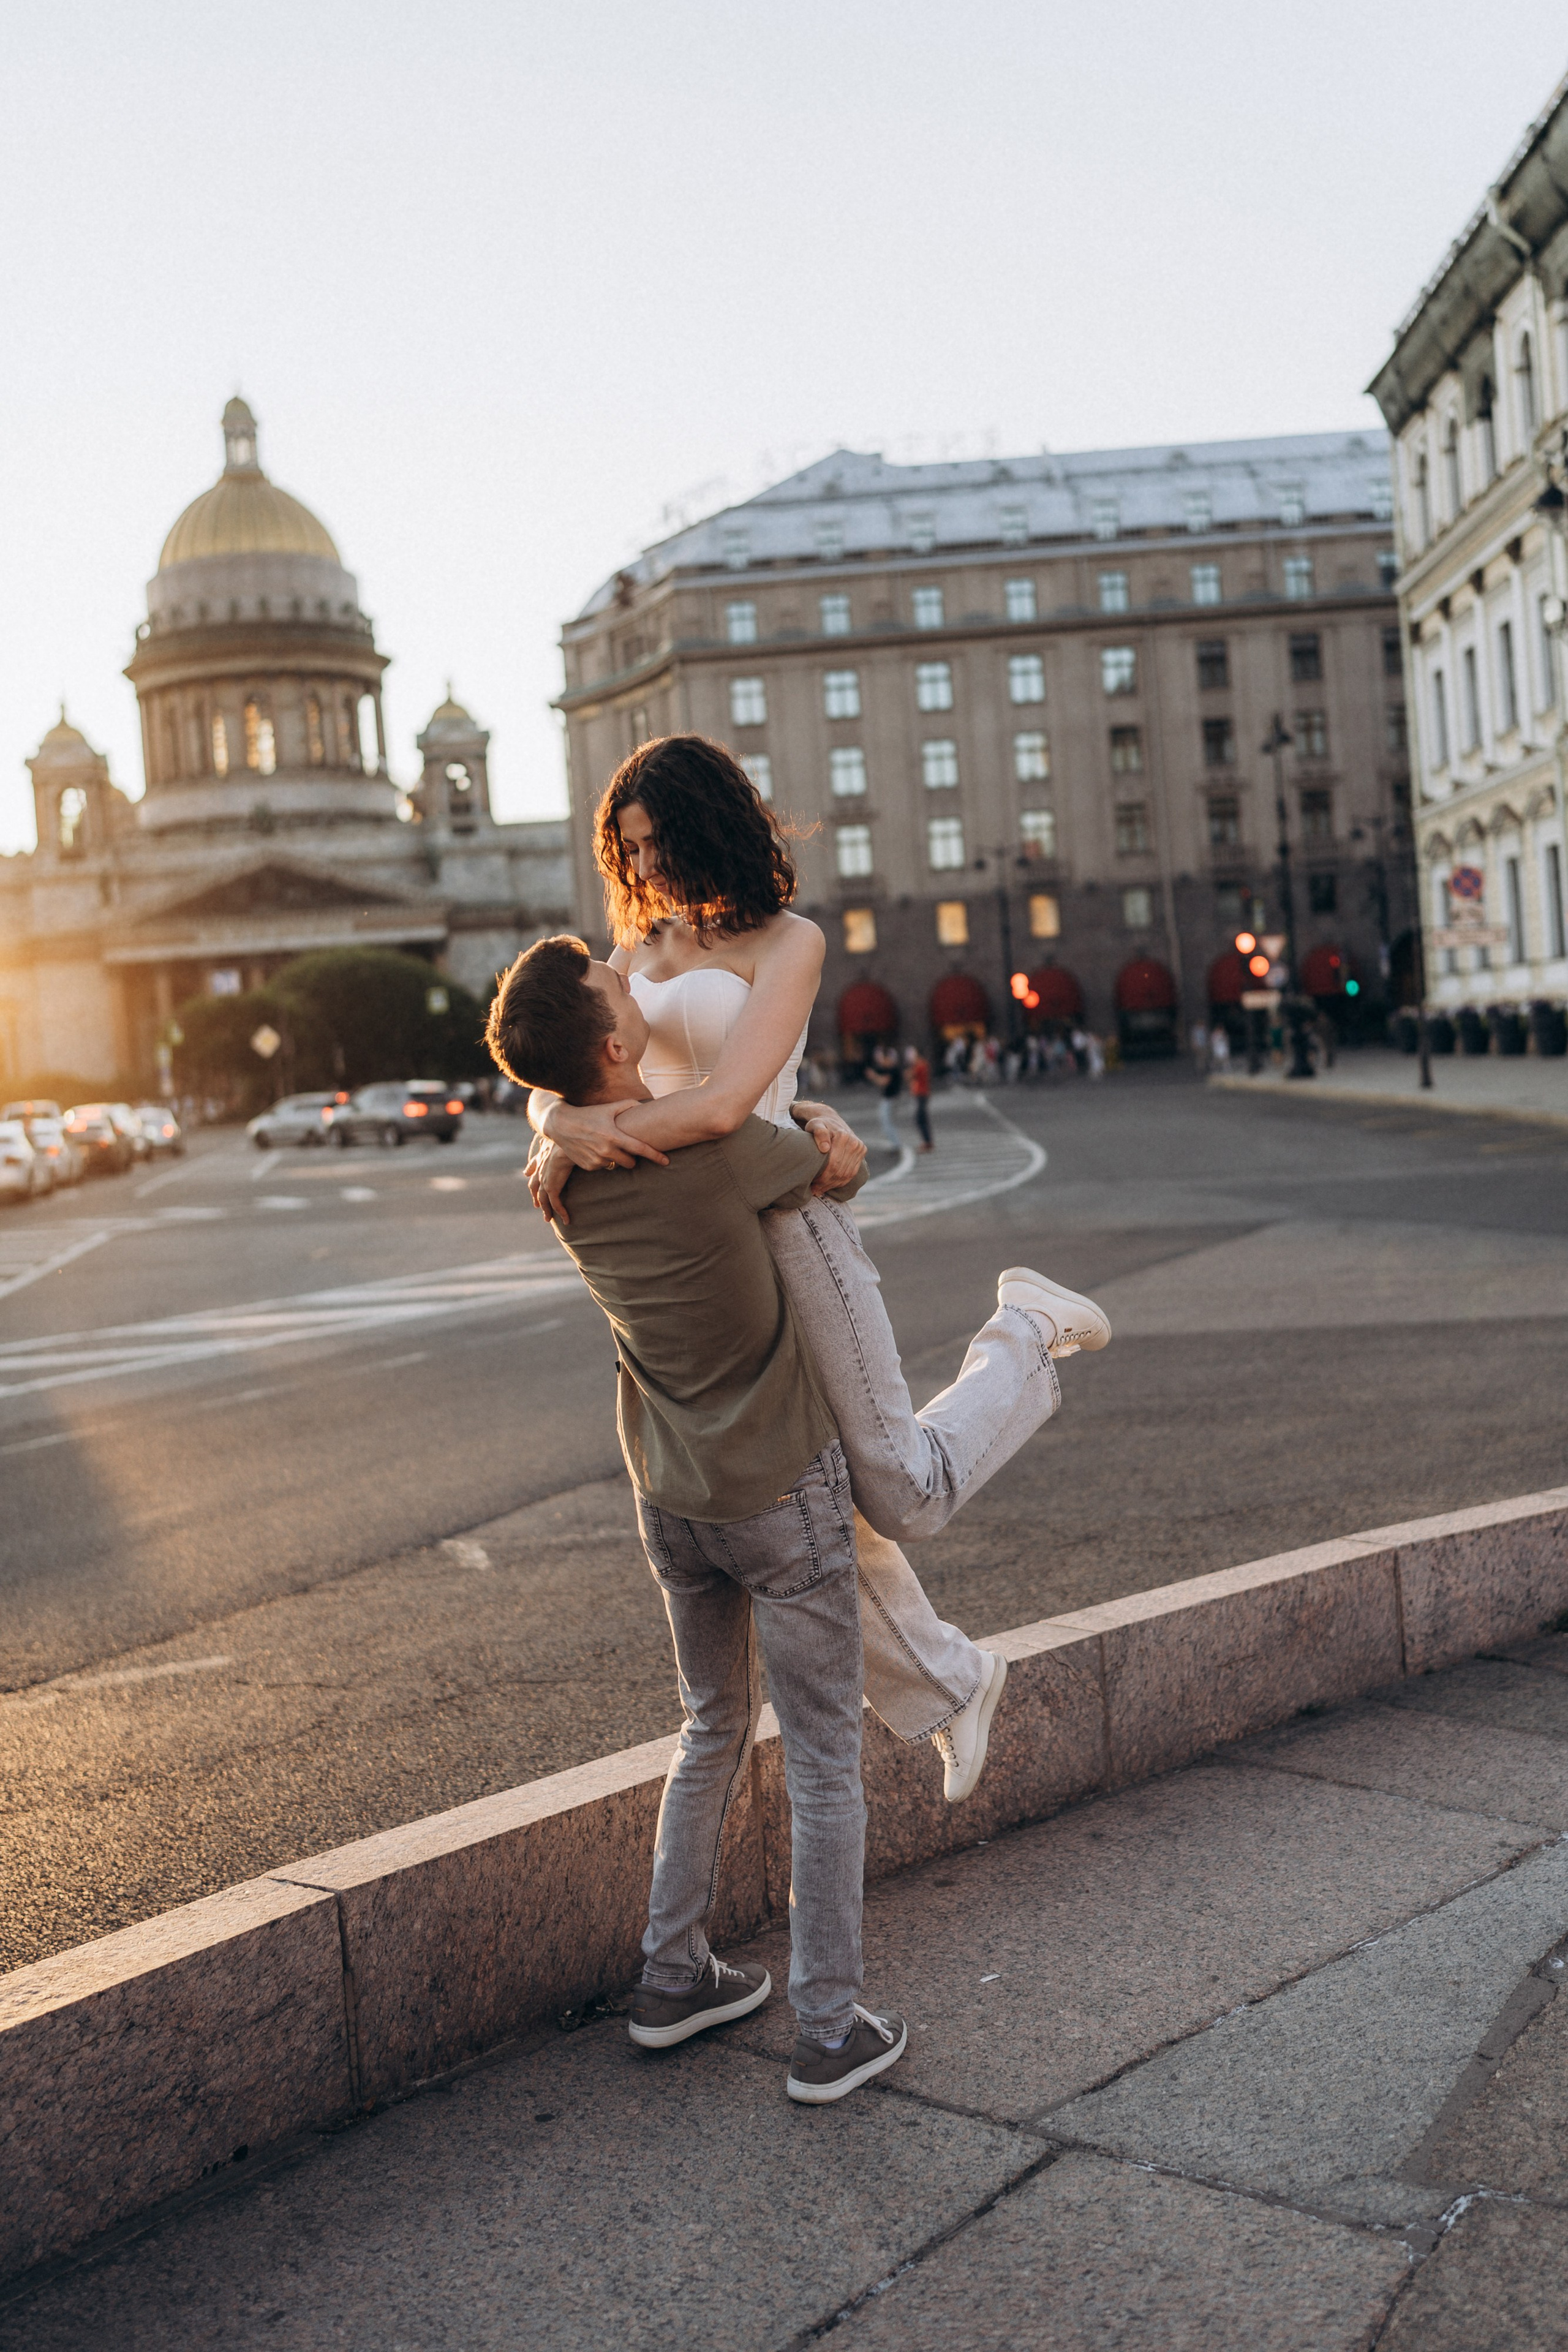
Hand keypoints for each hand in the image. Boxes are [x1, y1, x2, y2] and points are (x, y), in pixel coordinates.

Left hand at [527, 1137, 577, 1224]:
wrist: (567, 1141)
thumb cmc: (570, 1137)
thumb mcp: (565, 1136)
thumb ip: (568, 1137)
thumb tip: (580, 1133)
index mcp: (543, 1156)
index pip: (534, 1164)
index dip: (530, 1170)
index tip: (527, 1173)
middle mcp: (541, 1168)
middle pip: (534, 1185)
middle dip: (535, 1195)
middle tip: (536, 1204)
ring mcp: (545, 1179)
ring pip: (543, 1198)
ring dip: (546, 1209)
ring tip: (548, 1218)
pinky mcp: (551, 1187)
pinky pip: (555, 1203)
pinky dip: (560, 1212)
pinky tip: (566, 1220)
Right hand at [540, 1098, 670, 1174]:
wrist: (561, 1123)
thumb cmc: (588, 1113)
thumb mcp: (609, 1107)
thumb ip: (629, 1106)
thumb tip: (646, 1106)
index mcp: (614, 1136)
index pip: (640, 1149)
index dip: (655, 1156)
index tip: (666, 1161)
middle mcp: (606, 1150)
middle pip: (630, 1163)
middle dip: (631, 1158)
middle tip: (626, 1148)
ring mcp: (596, 1160)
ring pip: (615, 1165)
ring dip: (615, 1158)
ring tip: (605, 1145)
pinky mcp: (588, 1166)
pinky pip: (602, 1167)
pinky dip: (602, 1160)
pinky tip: (594, 1149)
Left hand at [803, 1111, 866, 1195]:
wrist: (830, 1119)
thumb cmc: (818, 1124)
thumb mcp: (814, 1125)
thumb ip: (818, 1133)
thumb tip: (825, 1148)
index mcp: (843, 1137)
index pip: (834, 1165)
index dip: (823, 1178)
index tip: (812, 1184)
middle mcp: (854, 1142)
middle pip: (840, 1171)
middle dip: (827, 1184)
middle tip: (815, 1191)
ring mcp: (860, 1147)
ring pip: (847, 1174)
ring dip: (833, 1185)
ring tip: (820, 1190)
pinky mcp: (862, 1151)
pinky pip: (852, 1172)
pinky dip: (841, 1182)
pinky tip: (830, 1185)